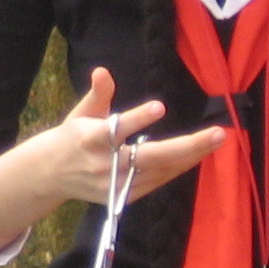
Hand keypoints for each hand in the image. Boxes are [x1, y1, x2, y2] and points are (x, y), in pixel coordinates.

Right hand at [49, 67, 220, 204]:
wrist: (50, 175)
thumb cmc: (72, 137)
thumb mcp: (80, 112)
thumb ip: (98, 93)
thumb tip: (103, 71)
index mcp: (89, 138)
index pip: (116, 129)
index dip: (137, 119)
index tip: (159, 107)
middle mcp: (103, 164)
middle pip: (150, 157)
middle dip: (187, 146)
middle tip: (218, 133)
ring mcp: (114, 184)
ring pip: (160, 170)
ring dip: (190, 156)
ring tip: (215, 140)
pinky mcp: (122, 196)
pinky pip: (157, 180)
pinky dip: (178, 167)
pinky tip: (197, 154)